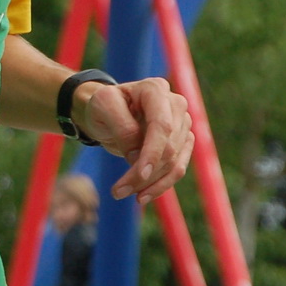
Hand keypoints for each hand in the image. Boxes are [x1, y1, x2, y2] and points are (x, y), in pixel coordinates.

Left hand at [76, 76, 192, 206]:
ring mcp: (182, 124)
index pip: (162, 126)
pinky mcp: (182, 142)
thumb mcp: (103, 107)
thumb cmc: (103, 105)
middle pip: (168, 148)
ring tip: (122, 193)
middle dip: (144, 173)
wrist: (107, 111)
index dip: (153, 152)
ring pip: (174, 163)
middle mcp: (176, 105)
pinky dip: (161, 185)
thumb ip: (122, 127)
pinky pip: (177, 169)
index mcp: (156, 90)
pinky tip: (142, 196)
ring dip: (150, 184)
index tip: (140, 175)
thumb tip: (137, 156)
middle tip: (117, 191)